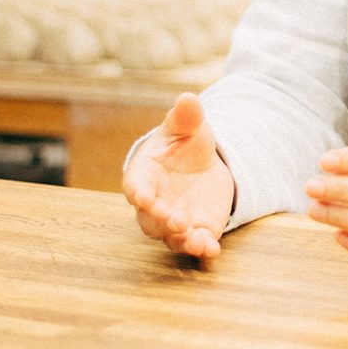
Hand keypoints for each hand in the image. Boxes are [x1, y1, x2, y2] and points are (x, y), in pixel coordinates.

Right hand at [123, 92, 234, 259]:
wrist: (202, 165)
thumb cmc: (184, 144)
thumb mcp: (187, 127)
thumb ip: (186, 117)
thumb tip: (188, 98)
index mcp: (144, 176)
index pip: (135, 187)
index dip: (139, 192)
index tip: (143, 196)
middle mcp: (154, 205)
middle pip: (151, 219)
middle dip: (162, 220)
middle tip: (176, 219)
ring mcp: (175, 220)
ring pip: (171, 237)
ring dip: (182, 240)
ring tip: (196, 240)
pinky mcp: (197, 229)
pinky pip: (195, 244)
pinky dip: (202, 249)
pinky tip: (212, 250)